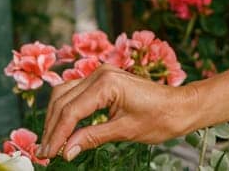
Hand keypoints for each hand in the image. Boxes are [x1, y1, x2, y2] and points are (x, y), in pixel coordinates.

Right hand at [36, 65, 200, 160]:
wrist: (182, 106)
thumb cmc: (161, 117)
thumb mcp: (125, 131)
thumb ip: (92, 137)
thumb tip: (66, 151)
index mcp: (106, 83)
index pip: (71, 111)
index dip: (57, 135)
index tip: (48, 155)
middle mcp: (99, 73)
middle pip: (62, 101)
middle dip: (52, 128)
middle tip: (45, 153)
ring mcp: (100, 74)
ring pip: (64, 95)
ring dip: (56, 119)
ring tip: (51, 144)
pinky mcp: (103, 80)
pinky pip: (76, 94)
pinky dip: (67, 111)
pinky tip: (64, 129)